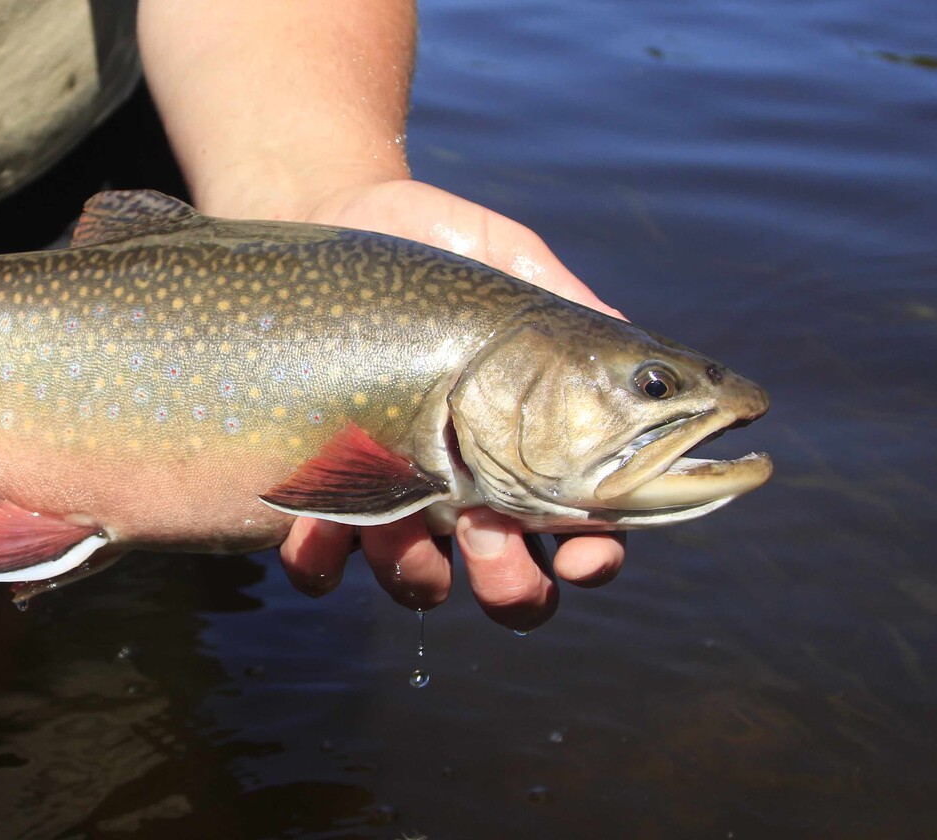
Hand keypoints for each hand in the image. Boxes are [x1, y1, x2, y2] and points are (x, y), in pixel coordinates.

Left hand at [273, 179, 627, 630]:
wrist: (326, 218)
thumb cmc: (432, 241)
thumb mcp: (505, 255)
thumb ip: (563, 297)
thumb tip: (621, 332)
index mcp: (533, 447)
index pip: (587, 528)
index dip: (597, 557)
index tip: (587, 555)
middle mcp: (469, 490)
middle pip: (512, 585)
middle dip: (510, 587)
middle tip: (492, 537)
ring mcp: (393, 500)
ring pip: (421, 583)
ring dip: (417, 572)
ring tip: (401, 522)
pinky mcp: (318, 495)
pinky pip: (319, 565)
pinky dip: (319, 559)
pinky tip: (315, 522)